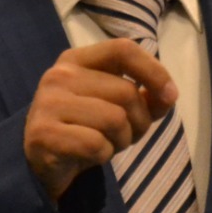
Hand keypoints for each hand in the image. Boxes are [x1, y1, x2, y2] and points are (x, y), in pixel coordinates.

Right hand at [24, 38, 178, 200]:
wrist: (41, 163)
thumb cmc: (84, 128)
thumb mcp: (116, 107)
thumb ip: (145, 97)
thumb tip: (169, 95)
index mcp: (76, 60)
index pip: (123, 50)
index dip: (154, 71)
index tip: (170, 95)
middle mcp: (59, 75)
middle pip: (126, 92)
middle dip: (140, 121)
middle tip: (127, 135)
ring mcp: (48, 104)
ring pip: (115, 120)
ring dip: (122, 140)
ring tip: (107, 144)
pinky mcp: (44, 134)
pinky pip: (97, 144)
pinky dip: (103, 155)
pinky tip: (89, 156)